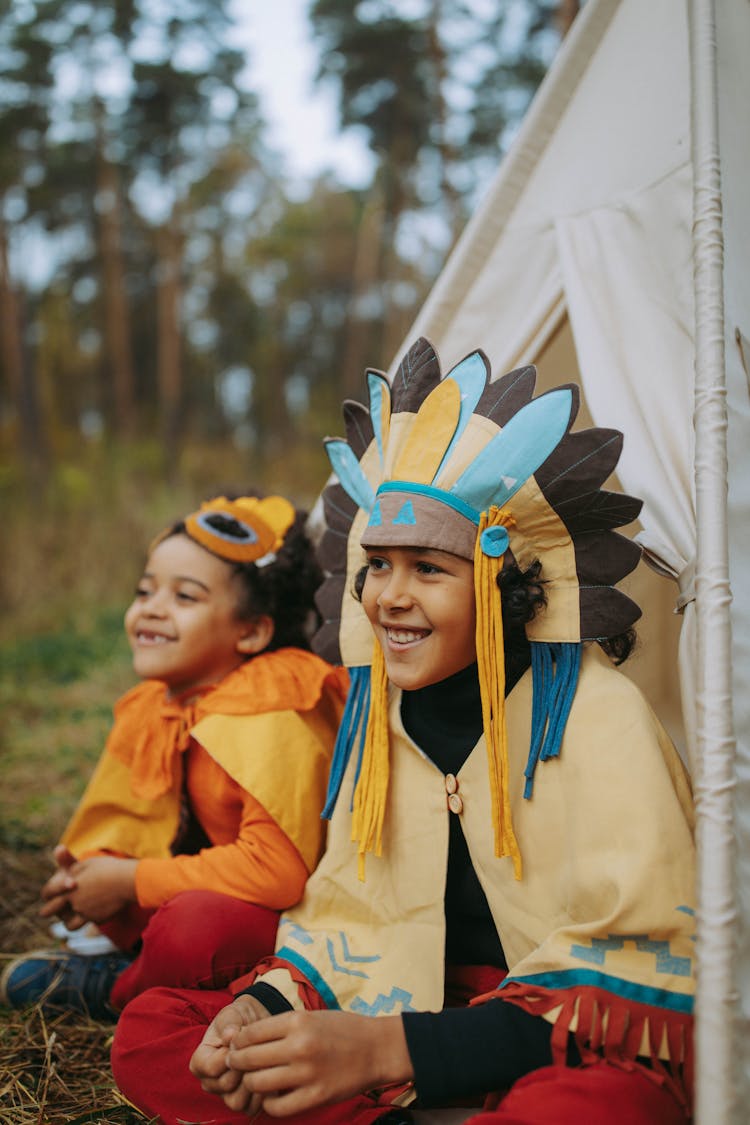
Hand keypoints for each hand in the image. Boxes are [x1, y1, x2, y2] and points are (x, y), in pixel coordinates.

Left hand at [42, 855, 137, 924]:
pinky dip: (89, 918)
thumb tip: (58, 849)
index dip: (48, 893)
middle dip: (50, 910)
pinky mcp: (98, 920)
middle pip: (49, 912)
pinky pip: (88, 923)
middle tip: (51, 909)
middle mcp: (73, 903)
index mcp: (68, 888)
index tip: (51, 892)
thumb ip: (69, 863)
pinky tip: (95, 910)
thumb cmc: (107, 868)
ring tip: (72, 915)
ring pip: (68, 925)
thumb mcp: (86, 862)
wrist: (128, 882)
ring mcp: (85, 914)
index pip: (47, 893)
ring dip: (68, 920)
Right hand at [189, 994, 269, 1115]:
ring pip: (237, 1102)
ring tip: (262, 1062)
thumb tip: (230, 1035)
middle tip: (255, 1050)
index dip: (227, 1055)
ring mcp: (226, 1094)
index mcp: (200, 1062)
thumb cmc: (239, 1018)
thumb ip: (228, 1024)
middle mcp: (210, 1082)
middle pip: (225, 1086)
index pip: (209, 1068)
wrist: (256, 1023)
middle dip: (243, 1066)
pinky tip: (269, 1074)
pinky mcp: (244, 1102)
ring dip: (253, 1082)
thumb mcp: (231, 1014)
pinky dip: (262, 1094)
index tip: (239, 1040)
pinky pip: (252, 1108)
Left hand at [226, 1009, 412, 1116]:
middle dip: (237, 1061)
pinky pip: (277, 1107)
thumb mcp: (310, 1016)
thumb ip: (280, 1026)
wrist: (377, 1049)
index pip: (250, 1033)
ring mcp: (307, 1074)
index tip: (236, 1045)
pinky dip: (269, 1103)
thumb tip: (245, 1038)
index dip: (237, 1040)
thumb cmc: (342, 1029)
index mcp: (297, 1021)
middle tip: (237, 1063)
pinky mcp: (315, 1097)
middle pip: (248, 1058)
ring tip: (255, 1079)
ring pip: (257, 1083)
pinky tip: (274, 1095)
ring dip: (251, 1082)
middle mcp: (299, 1046)